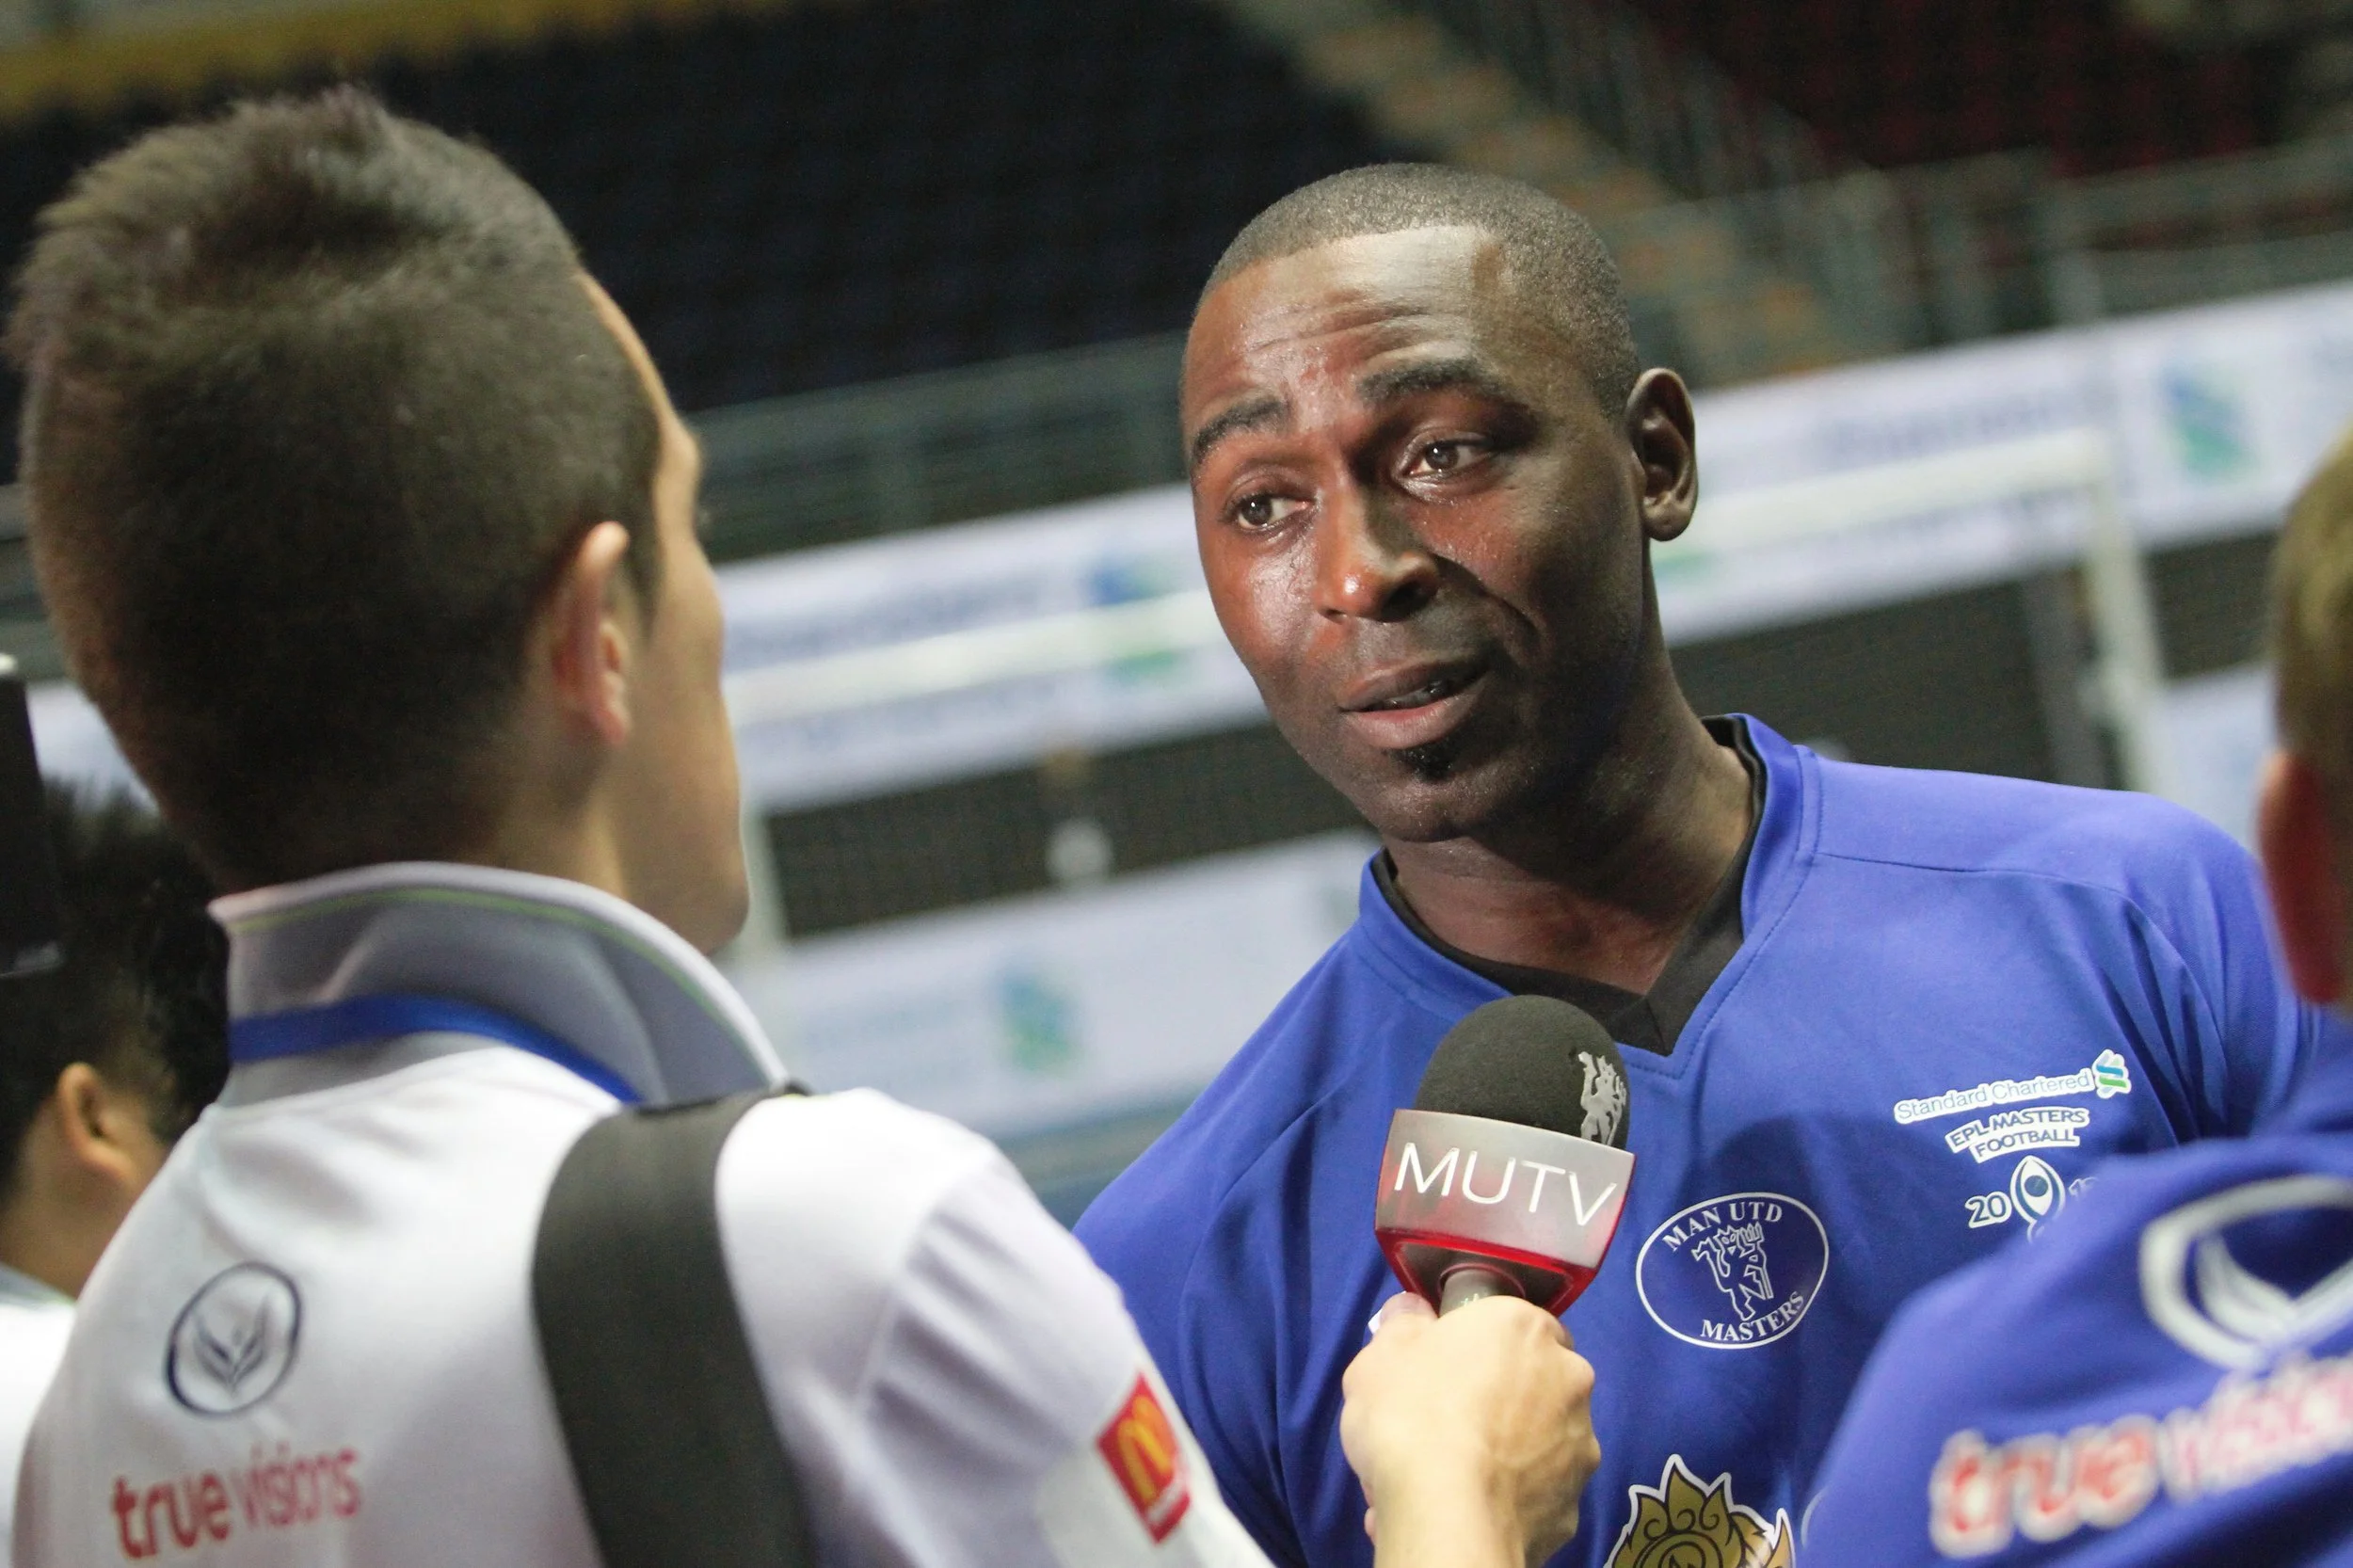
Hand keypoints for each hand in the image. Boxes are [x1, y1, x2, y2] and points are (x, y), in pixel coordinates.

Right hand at [1339, 1292, 1598, 1567]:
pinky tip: (1464, 1510)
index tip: (1447, 1368)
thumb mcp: (1381, 1354)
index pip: (1514, 1322)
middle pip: (1532, 1381)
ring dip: (1502, 1453)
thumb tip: (1414, 1314)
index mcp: (1526, 1328)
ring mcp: (1579, 1446)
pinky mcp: (1573, 1506)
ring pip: (1537, 1441)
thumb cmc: (1412, 1416)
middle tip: (1444, 1426)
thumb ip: (1404, 1324)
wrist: (1446, 1518)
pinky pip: (1534, 1494)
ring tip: (1446, 1480)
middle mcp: (1569, 1379)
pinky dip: (1506, 1500)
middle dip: (1496, 1401)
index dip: (1479, 1345)